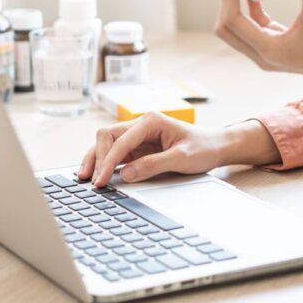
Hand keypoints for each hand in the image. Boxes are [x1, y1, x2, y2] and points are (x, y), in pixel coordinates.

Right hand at [78, 113, 279, 186]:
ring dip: (96, 159)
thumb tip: (127, 175)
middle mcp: (141, 124)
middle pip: (107, 136)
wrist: (216, 147)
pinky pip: (115, 153)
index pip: (121, 140)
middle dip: (97, 157)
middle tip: (93, 181)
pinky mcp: (138, 147)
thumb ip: (154, 165)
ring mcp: (138, 135)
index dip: (108, 161)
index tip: (102, 180)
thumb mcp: (182, 158)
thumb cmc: (203, 148)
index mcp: (151, 121)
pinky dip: (104, 163)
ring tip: (86, 178)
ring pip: (107, 143)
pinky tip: (97, 175)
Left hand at [213, 0, 302, 82]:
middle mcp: (262, 56)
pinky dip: (248, 12)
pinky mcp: (274, 51)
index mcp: (268, 48)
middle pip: (226, 29)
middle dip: (224, 1)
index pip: (232, 21)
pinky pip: (251, 30)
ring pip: (236, 31)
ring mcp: (266, 56)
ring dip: (233, 7)